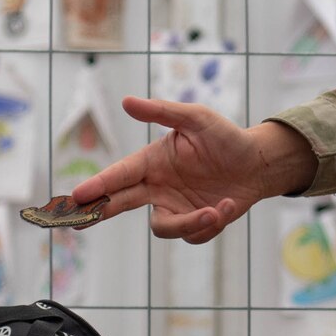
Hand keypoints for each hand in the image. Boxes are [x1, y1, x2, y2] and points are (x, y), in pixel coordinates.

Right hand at [72, 97, 314, 243]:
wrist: (257, 163)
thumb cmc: (225, 137)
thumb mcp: (196, 118)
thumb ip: (162, 111)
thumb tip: (126, 101)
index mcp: (152, 161)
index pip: (120, 174)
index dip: (99, 185)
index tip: (78, 195)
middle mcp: (157, 187)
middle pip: (120, 203)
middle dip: (100, 211)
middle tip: (82, 220)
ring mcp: (175, 207)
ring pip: (162, 227)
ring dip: (188, 223)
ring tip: (215, 210)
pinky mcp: (195, 223)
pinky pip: (192, 234)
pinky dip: (211, 222)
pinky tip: (228, 204)